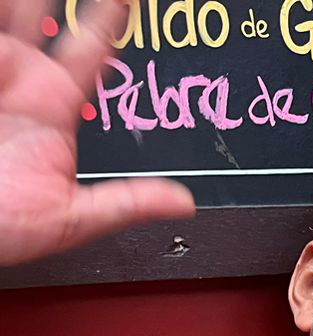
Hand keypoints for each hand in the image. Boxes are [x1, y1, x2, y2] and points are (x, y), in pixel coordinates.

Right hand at [0, 0, 192, 266]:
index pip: (91, 49)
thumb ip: (127, 202)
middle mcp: (19, 78)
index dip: (110, 17)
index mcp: (52, 104)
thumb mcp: (74, 217)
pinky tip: (5, 7)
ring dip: (23, 0)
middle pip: (42, 13)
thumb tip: (185, 203)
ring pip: (11, 13)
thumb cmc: (5, 225)